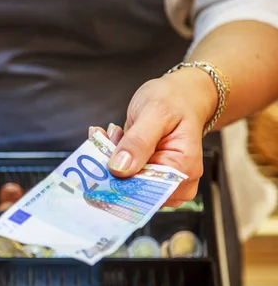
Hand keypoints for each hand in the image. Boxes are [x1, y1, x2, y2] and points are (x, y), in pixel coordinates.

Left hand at [90, 67, 217, 206]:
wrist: (180, 94)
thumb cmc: (174, 100)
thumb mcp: (156, 112)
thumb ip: (139, 141)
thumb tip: (120, 169)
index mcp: (183, 169)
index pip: (148, 191)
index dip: (121, 182)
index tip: (102, 162)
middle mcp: (173, 181)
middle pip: (133, 188)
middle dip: (112, 165)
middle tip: (105, 138)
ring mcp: (158, 178)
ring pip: (122, 181)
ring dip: (109, 157)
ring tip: (112, 133)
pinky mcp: (145, 173)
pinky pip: (121, 172)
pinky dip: (111, 155)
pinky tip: (113, 137)